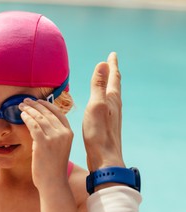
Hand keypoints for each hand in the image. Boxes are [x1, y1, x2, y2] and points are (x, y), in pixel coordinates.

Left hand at [19, 99, 72, 189]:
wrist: (53, 182)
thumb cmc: (53, 167)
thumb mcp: (58, 147)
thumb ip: (54, 135)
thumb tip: (41, 123)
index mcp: (69, 133)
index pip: (58, 113)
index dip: (47, 105)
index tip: (38, 101)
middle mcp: (63, 133)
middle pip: (48, 113)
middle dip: (35, 105)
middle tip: (26, 100)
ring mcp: (54, 137)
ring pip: (39, 117)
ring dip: (29, 109)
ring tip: (21, 106)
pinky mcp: (43, 142)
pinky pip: (33, 125)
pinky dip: (27, 118)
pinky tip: (21, 115)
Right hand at [82, 52, 124, 171]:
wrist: (104, 157)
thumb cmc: (99, 133)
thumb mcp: (96, 105)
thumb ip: (99, 85)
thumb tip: (103, 64)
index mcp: (112, 99)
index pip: (114, 77)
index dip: (112, 65)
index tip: (112, 54)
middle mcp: (115, 106)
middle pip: (115, 85)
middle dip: (112, 73)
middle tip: (110, 63)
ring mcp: (112, 115)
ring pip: (112, 95)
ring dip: (109, 84)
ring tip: (107, 79)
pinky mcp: (107, 124)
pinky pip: (108, 104)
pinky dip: (105, 96)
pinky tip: (102, 103)